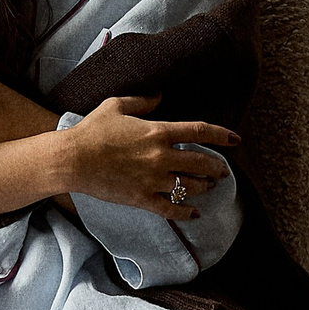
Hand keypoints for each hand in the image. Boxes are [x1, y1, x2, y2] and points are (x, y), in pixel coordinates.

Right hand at [59, 94, 238, 217]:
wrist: (72, 159)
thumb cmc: (92, 130)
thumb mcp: (116, 105)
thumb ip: (142, 101)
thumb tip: (160, 96)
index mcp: (158, 131)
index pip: (199, 131)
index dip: (222, 135)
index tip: (235, 140)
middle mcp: (161, 156)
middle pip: (201, 163)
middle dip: (217, 167)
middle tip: (223, 170)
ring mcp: (153, 179)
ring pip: (190, 187)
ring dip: (205, 187)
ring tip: (210, 187)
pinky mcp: (142, 198)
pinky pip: (171, 209)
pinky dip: (185, 212)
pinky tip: (194, 213)